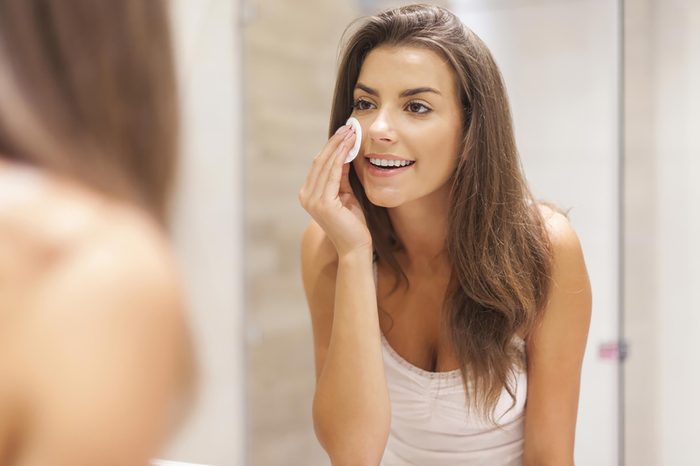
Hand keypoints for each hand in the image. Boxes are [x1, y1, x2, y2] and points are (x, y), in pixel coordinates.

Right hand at [299, 125, 371, 258]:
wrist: (355, 246)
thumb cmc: (353, 223)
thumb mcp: (346, 195)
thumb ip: (342, 177)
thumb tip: (345, 154)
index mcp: (308, 194)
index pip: (319, 164)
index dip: (331, 147)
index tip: (345, 132)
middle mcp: (306, 196)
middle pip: (320, 161)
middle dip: (335, 142)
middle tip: (349, 127)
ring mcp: (312, 200)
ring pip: (326, 165)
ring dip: (339, 146)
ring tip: (351, 132)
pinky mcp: (323, 203)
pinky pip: (333, 174)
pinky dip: (342, 158)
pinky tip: (350, 147)